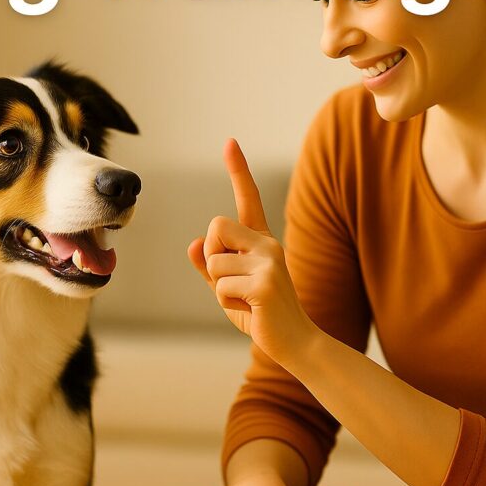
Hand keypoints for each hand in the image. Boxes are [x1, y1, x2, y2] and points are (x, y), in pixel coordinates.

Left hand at [188, 139, 314, 369]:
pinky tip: (250, 311)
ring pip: (213, 262)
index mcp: (261, 241)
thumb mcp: (229, 289)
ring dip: (219, 288)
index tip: (230, 142)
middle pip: (215, 227)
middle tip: (233, 282)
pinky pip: (221, 285)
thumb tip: (192, 243)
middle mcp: (268, 244)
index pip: (248, 199)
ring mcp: (269, 262)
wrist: (294, 344)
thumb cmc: (261, 316)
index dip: (239, 170)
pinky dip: (226, 303)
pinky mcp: (264, 283)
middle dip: (212, 255)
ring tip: (244, 301)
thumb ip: (211, 267)